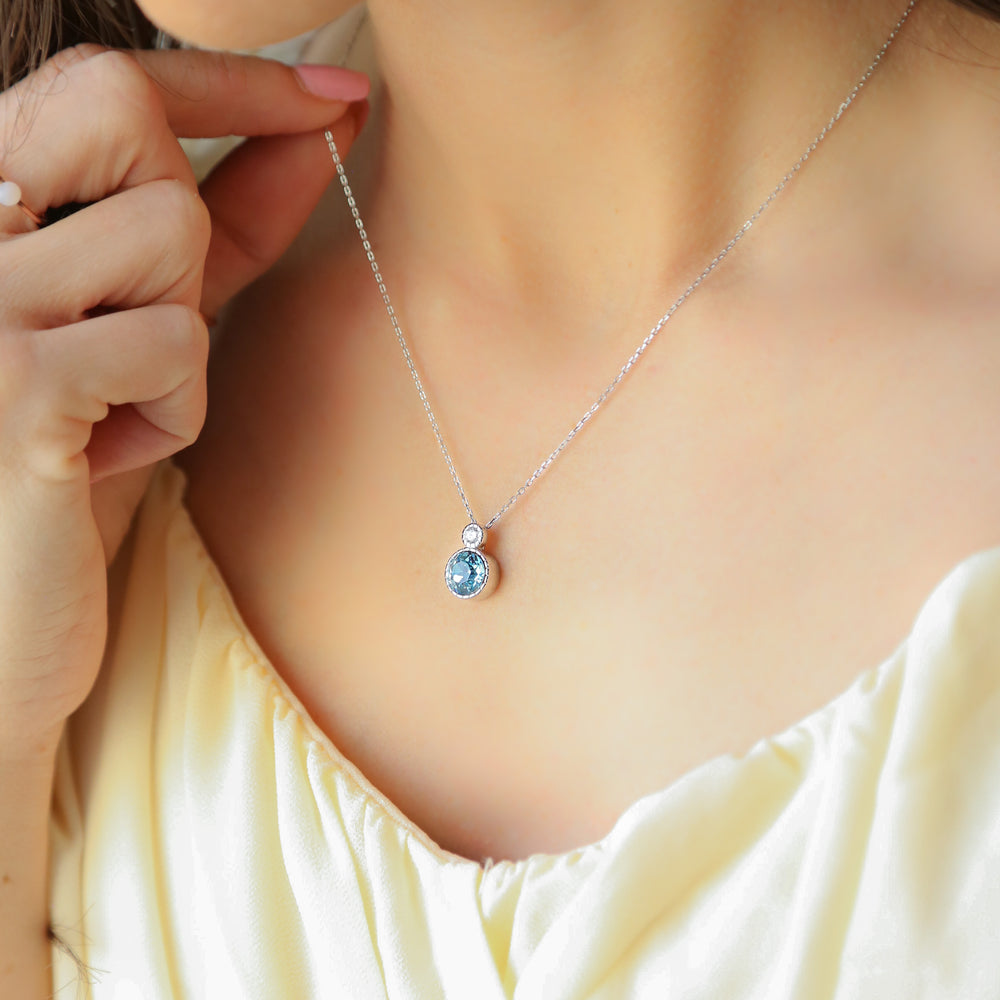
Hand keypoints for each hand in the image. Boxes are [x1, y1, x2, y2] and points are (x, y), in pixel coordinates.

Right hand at [0, 43, 367, 751]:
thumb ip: (220, 229)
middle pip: (122, 113)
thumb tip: (318, 133)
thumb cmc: (69, 466)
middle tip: (153, 316)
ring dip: (180, 337)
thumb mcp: (143, 330)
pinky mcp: (12, 385)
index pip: (99, 80)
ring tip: (116, 412)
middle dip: (187, 212)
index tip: (336, 94)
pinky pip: (172, 343)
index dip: (230, 79)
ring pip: (166, 232)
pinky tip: (106, 460)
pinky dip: (174, 411)